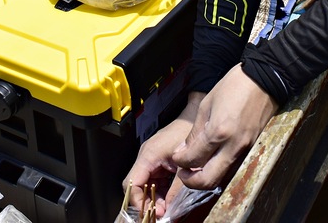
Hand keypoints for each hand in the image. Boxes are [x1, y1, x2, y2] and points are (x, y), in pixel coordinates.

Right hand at [124, 95, 201, 217]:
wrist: (195, 115)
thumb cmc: (188, 132)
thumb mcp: (184, 166)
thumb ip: (176, 189)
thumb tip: (170, 208)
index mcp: (148, 155)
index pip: (132, 183)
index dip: (137, 200)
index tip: (149, 211)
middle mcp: (146, 156)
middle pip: (136, 185)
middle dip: (145, 201)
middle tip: (158, 213)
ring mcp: (152, 158)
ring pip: (145, 183)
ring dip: (153, 197)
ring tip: (165, 208)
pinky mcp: (159, 159)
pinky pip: (154, 178)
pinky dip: (159, 190)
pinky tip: (168, 197)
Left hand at [172, 65, 277, 191]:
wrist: (264, 79)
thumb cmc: (235, 86)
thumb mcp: (207, 104)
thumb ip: (195, 132)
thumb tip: (184, 150)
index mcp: (218, 132)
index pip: (193, 159)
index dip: (180, 161)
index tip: (176, 157)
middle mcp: (233, 146)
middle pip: (208, 180)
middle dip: (191, 181)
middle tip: (183, 172)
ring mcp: (245, 150)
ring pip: (222, 178)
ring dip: (206, 177)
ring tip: (196, 167)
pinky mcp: (253, 149)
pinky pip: (233, 168)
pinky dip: (220, 169)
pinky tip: (213, 160)